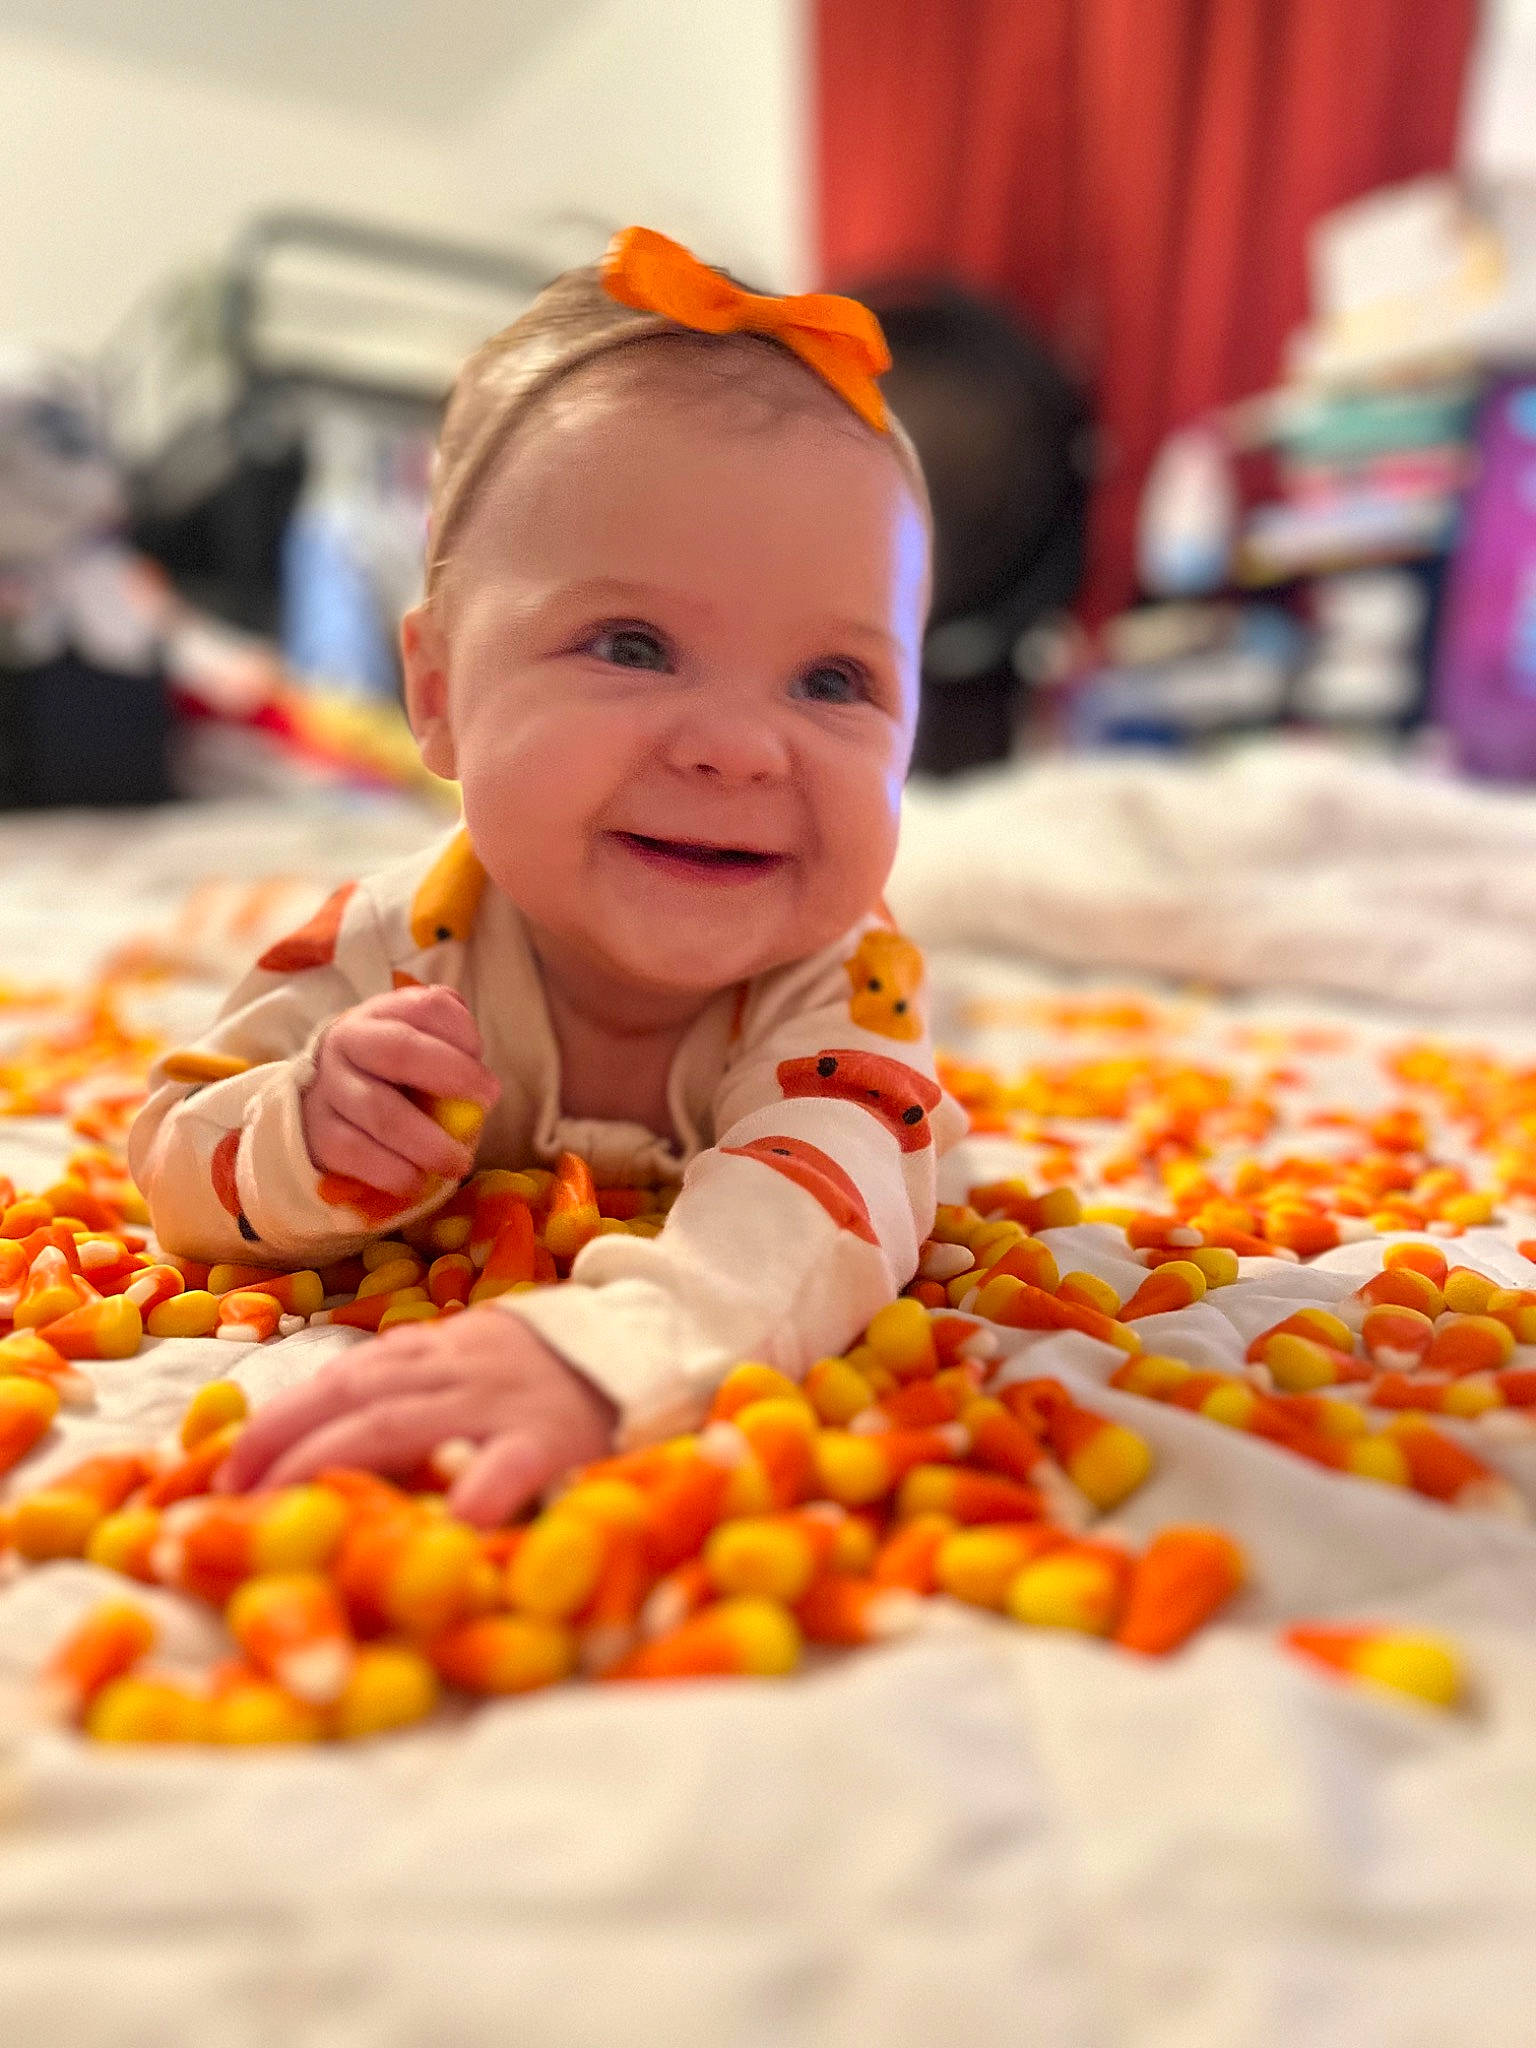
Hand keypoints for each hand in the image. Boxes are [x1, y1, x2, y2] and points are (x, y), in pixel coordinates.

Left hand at [216, 1309, 616, 1524]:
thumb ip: (415, 1391)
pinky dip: (464, 1498)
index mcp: (438, 1350)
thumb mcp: (474, 1365)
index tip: (225, 1468)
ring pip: (402, 1423)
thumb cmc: (548, 1377)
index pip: (342, 1377)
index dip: (278, 1419)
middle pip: (354, 1398)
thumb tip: (320, 1442)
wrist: (651, 1346)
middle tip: (232, 1501)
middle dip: (284, 1445)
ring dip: (334, 1466)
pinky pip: (503, 1467)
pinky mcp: (553, 1438)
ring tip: (290, 1519)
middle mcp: (458, 1368)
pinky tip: (431, 1537)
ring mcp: (502, 1401)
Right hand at [301, 984, 499, 1197]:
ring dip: (429, 1143)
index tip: (485, 1068)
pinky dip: (394, 1172)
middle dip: (454, 1075)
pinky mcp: (319, 1132)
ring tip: (459, 1163)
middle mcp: (348, 1042)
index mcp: (381, 1013)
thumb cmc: (392, 1074)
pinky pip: (357, 1153)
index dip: (464, 1035)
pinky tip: (418, 1181)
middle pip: (400, 1051)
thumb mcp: (419, 1044)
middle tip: (488, 1102)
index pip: (428, 1007)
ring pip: (381, 1111)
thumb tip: (474, 1060)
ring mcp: (329, 1087)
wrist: (327, 1105)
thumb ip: (450, 1041)